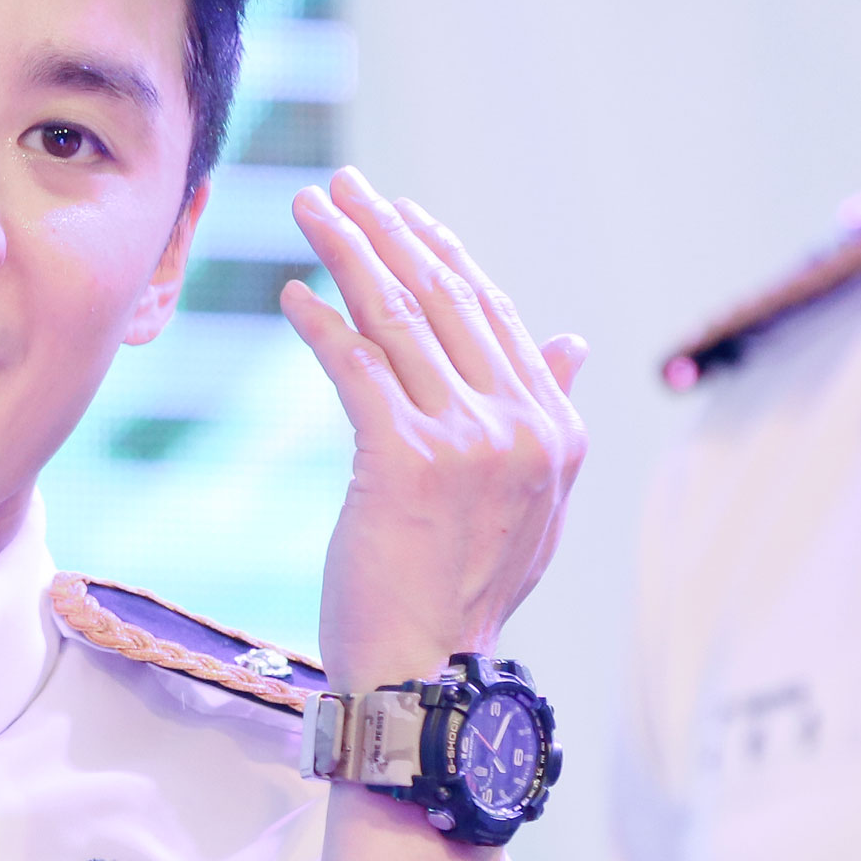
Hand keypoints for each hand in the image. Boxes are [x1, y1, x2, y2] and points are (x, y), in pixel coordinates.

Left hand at [278, 168, 587, 694]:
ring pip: (399, 319)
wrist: (425, 675)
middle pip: (445, 299)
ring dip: (348, 252)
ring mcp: (468, 441)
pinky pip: (357, 369)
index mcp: (555, 430)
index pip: (491, 314)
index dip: (441, 253)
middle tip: (343, 186)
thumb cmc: (459, 595)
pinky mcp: (405, 461)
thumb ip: (546, 414)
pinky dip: (322, 324)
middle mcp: (521, 426)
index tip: (400, 212)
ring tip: (311, 210)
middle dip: (389, 230)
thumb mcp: (529, 505)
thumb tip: (568, 339)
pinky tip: (292, 295)